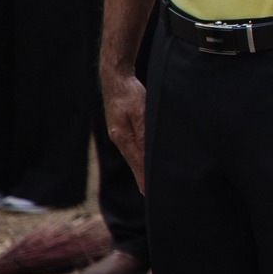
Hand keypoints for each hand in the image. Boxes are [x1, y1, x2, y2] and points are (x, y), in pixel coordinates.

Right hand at [103, 72, 148, 191]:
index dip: (144, 180)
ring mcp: (120, 134)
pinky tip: (147, 159)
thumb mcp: (141, 112)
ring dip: (143, 167)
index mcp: (123, 138)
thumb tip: (149, 154)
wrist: (116, 78)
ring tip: (153, 180)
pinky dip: (141, 156)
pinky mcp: (123, 129)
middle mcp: (120, 139)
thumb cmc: (130, 93)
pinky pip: (133, 147)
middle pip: (135, 164)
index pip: (137, 165)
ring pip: (134, 156)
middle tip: (156, 191)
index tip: (151, 194)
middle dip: (144, 177)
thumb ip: (144, 134)